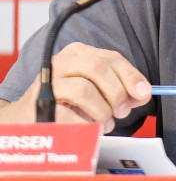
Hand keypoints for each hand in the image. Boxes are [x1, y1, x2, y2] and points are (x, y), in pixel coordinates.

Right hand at [0, 42, 150, 131]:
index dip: (131, 76)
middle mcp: (61, 62)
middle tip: (122, 111)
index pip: (111, 58)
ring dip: (102, 110)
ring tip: (104, 122)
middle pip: (98, 68)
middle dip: (117, 92)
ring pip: (84, 90)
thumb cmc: (68, 102)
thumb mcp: (95, 89)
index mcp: (78, 53)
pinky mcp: (39, 105)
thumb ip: (120, 88)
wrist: (28, 118)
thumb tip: (143, 93)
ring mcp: (47, 82)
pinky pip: (69, 114)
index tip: (144, 94)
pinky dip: (86, 124)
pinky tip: (89, 128)